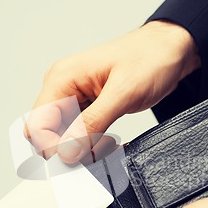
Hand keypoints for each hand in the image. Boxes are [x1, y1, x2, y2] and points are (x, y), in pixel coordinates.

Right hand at [25, 20, 199, 160]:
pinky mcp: (89, 107)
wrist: (171, 50)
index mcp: (62, 78)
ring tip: (111, 145)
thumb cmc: (151, 58)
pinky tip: (111, 143)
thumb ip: (92, 123)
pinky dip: (94, 144)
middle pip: (47, 134)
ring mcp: (75, 98)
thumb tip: (66, 151)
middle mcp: (63, 88)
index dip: (52, 147)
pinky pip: (80, 134)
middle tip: (99, 153)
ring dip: (84, 149)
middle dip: (69, 150)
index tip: (78, 158)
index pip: (37, 124)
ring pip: (64, 137)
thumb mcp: (123, 93)